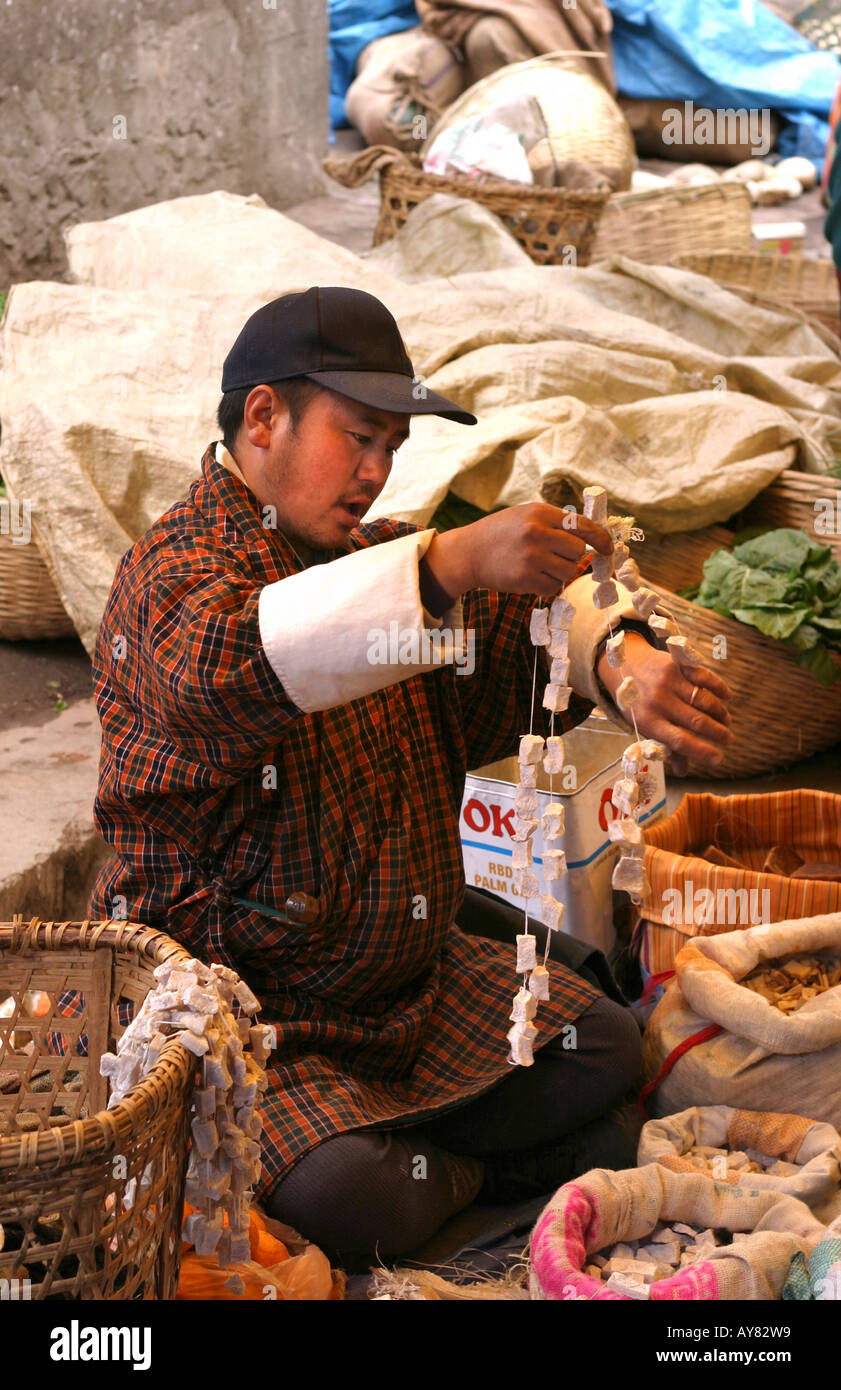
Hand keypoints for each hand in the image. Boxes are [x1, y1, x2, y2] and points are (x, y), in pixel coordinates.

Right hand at [424, 502, 612, 598]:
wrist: (469, 553)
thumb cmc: (500, 533)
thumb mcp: (525, 515)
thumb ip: (555, 522)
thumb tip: (591, 536)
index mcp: (540, 512)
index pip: (582, 525)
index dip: (600, 538)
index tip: (608, 549)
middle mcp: (536, 532)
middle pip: (578, 551)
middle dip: (572, 557)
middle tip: (556, 557)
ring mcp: (531, 557)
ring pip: (569, 571)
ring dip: (561, 572)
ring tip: (541, 566)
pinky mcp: (525, 579)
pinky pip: (554, 587)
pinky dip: (548, 585)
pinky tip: (531, 577)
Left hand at [597, 632, 732, 771]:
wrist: (622, 665)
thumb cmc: (636, 702)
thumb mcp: (643, 725)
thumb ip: (665, 745)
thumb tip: (683, 770)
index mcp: (648, 721)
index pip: (679, 741)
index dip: (702, 752)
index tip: (719, 760)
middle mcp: (658, 701)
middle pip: (697, 721)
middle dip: (718, 733)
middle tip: (728, 739)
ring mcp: (668, 681)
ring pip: (704, 700)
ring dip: (720, 713)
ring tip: (726, 721)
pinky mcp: (676, 664)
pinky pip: (704, 676)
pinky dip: (719, 687)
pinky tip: (726, 697)